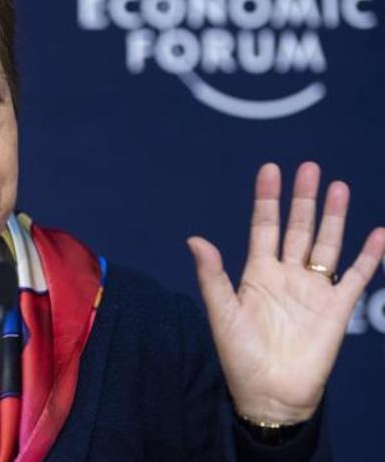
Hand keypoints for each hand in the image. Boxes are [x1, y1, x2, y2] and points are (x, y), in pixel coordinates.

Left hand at [187, 162, 384, 423]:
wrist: (270, 393)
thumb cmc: (240, 355)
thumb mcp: (221, 312)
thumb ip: (212, 275)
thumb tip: (194, 239)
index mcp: (257, 273)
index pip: (264, 226)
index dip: (267, 199)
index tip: (271, 170)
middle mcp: (287, 275)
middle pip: (297, 228)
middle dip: (303, 199)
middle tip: (310, 168)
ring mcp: (314, 289)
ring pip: (326, 244)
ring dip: (333, 217)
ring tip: (338, 186)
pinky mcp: (337, 308)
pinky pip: (357, 276)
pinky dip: (370, 256)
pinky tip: (378, 233)